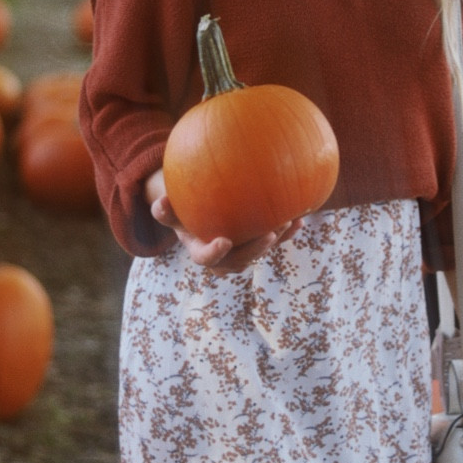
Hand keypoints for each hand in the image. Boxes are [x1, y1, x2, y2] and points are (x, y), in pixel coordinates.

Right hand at [145, 170, 300, 272]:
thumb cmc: (182, 210)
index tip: (225, 240)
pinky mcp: (258, 244)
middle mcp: (223, 258)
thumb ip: (164, 210)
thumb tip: (160, 200)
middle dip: (256, 250)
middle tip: (270, 234)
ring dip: (276, 240)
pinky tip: (301, 218)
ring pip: (260, 252)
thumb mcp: (171, 210)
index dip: (215, 253)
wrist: (199, 214)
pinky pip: (274, 240)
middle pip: (240, 261)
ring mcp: (243, 252)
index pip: (206, 259)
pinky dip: (288, 232)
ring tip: (288, 222)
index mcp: (201, 251)